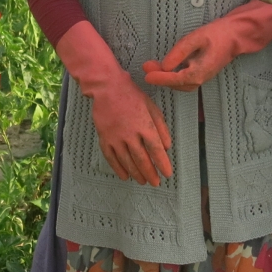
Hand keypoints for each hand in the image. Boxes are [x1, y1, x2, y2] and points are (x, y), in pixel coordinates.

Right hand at [54, 22, 172, 185]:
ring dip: (136, 173)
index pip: (156, 150)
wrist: (107, 88)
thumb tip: (167, 146)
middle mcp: (131, 134)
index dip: (162, 164)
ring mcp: (116, 137)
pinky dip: (118, 168)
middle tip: (155, 183)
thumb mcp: (152, 107)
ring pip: (127, 161)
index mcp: (145, 126)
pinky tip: (124, 176)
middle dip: (150, 173)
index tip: (167, 174)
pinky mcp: (104, 138)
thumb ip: (161, 127)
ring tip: (142, 181)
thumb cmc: (132, 95)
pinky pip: (111, 157)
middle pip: (142, 159)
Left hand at [143, 0, 271, 90]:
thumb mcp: (196, 38)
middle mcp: (201, 78)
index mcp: (200, 71)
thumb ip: (179, 52)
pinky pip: (185, 80)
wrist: (236, 36)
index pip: (176, 79)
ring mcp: (203, 77)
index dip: (160, 78)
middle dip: (159, 77)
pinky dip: (173, 77)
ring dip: (165, 78)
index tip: (146, 75)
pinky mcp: (202, 73)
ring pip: (180, 84)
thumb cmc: (217, 34)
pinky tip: (165, 69)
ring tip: (151, 67)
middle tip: (145, 67)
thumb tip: (165, 65)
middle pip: (176, 84)